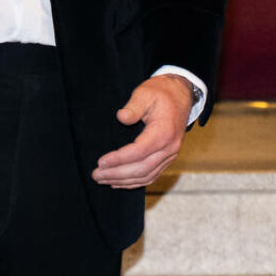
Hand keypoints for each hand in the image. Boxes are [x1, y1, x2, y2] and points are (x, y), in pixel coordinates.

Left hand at [91, 73, 192, 188]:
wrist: (180, 95)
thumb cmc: (161, 93)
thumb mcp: (145, 93)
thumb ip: (133, 106)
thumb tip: (121, 117)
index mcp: (164, 132)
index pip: (139, 152)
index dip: (119, 159)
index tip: (101, 162)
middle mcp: (169, 147)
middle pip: (141, 169)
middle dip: (117, 174)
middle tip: (96, 174)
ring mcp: (170, 155)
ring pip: (146, 176)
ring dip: (123, 181)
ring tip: (103, 179)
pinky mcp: (168, 158)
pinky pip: (151, 175)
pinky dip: (135, 182)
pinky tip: (119, 182)